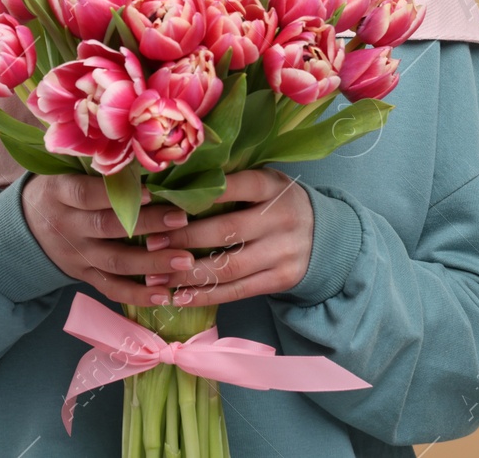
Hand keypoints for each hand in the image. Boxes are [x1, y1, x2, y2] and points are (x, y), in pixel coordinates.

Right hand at [21, 172, 194, 305]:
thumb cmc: (56, 190)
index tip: (151, 191)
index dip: (116, 194)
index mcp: (59, 193)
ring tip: (185, 260)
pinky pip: (111, 288)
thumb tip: (140, 147)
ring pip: (114, 262)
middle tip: (182, 220)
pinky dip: (138, 295)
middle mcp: (67, 226)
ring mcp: (76, 255)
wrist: (22, 230)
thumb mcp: (61, 171)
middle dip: (147, 225)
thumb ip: (93, 165)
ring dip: (152, 264)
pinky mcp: (83, 276)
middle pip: (108, 227)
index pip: (86, 194)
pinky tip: (165, 295)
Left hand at [159, 168, 313, 307]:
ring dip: (188, 274)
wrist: (327, 235)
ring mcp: (283, 252)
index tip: (167, 201)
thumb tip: (176, 182)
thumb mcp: (266, 182)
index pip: (238, 186)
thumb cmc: (278, 202)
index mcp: (273, 187)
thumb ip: (232, 181)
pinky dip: (206, 296)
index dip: (204, 194)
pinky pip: (237, 291)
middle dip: (184, 239)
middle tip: (151, 242)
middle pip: (227, 231)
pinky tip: (180, 296)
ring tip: (157, 275)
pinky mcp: (281, 280)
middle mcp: (281, 219)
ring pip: (229, 267)